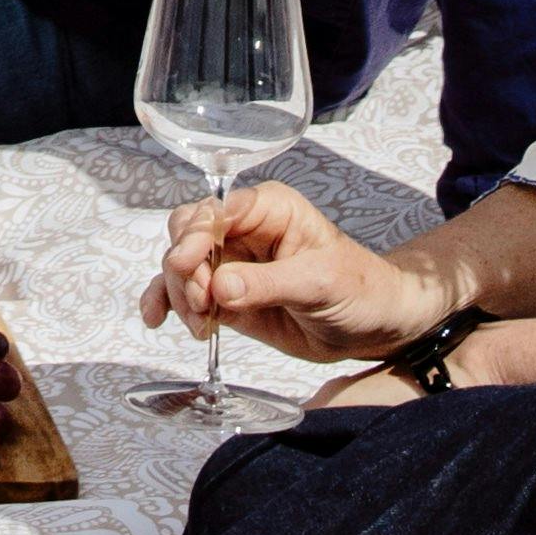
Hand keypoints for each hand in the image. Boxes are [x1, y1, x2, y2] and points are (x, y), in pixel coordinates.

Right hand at [144, 182, 444, 368]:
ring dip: (179, 294)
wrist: (376, 326)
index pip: (217, 211)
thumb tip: (220, 287)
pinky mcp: (228, 298)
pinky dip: (171, 305)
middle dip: (185, 269)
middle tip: (200, 303)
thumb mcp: (320, 282)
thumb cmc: (360, 289)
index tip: (186, 266)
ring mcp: (232, 264)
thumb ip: (268, 283)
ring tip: (200, 325)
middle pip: (189, 235)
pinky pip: (189, 295)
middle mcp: (243, 230)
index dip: (194, 235)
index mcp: (268, 208)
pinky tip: (159, 319)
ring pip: (183, 267)